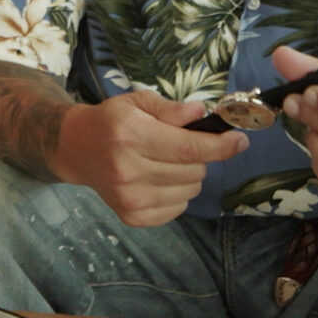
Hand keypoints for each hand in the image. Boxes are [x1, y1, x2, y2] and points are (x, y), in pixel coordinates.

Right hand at [52, 90, 247, 226]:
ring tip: (167, 161)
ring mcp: (129, 197)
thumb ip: (171, 108)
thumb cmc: (112, 120)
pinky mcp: (132, 216)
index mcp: (131, 136)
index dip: (221, 146)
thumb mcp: (138, 102)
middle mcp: (129, 170)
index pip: (188, 148)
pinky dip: (178, 193)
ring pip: (190, 190)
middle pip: (193, 170)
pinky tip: (159, 178)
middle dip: (201, 156)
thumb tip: (202, 114)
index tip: (240, 140)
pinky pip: (178, 208)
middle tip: (183, 145)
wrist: (77, 149)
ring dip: (189, 175)